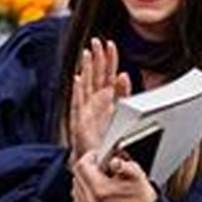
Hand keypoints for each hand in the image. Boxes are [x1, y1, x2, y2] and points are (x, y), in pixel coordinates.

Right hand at [68, 38, 130, 162]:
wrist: (99, 159)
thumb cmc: (108, 136)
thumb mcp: (121, 112)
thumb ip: (122, 93)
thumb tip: (124, 75)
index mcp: (107, 97)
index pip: (108, 73)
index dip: (109, 59)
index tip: (110, 44)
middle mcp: (95, 100)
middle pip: (95, 74)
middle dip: (96, 57)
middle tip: (96, 41)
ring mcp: (86, 108)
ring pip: (85, 84)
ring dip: (86, 68)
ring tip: (86, 54)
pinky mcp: (79, 119)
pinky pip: (78, 102)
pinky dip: (78, 90)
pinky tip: (78, 79)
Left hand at [71, 151, 157, 201]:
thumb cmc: (139, 194)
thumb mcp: (135, 174)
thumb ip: (123, 165)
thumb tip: (114, 162)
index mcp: (99, 189)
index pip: (82, 165)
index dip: (90, 156)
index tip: (98, 155)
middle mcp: (90, 200)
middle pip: (77, 174)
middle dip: (88, 167)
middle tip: (100, 165)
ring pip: (76, 185)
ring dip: (85, 178)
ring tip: (99, 177)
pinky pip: (78, 197)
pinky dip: (84, 189)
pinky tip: (96, 187)